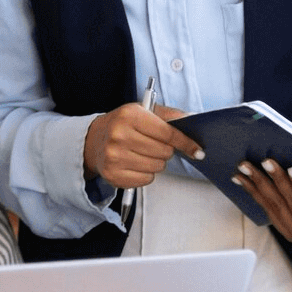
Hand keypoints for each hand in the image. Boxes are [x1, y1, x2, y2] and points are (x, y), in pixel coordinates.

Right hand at [83, 103, 203, 188]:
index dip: (185, 142)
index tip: (198, 150)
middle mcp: (119, 135)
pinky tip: (135, 164)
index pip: (167, 133)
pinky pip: (147, 179)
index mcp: (129, 115)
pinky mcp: (113, 174)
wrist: (94, 140)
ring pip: (157, 167)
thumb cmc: (124, 124)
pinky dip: (146, 174)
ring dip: (156, 162)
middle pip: (164, 152)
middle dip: (166, 150)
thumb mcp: (144, 111)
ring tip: (143, 153)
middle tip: (154, 145)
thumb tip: (192, 121)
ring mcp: (114, 156)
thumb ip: (169, 115)